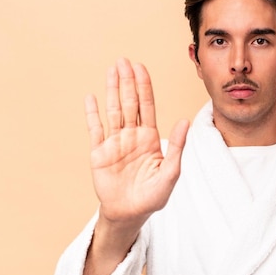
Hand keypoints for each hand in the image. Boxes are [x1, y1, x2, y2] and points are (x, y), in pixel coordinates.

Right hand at [85, 59, 188, 228]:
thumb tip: (184, 121)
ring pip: (113, 111)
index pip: (147, 106)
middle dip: (127, 81)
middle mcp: (132, 136)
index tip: (140, 67)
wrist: (130, 213)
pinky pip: (95, 129)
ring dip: (112, 90)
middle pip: (129, 103)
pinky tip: (91, 97)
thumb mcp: (170, 172)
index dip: (144, 86)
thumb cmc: (153, 196)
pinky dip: (92, 113)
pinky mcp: (99, 153)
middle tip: (124, 60)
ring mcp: (115, 143)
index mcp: (150, 138)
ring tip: (111, 70)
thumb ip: (177, 147)